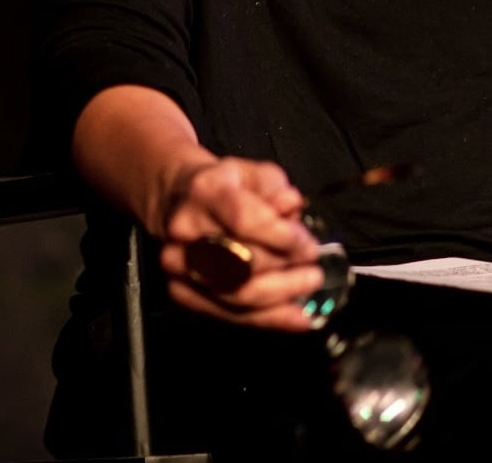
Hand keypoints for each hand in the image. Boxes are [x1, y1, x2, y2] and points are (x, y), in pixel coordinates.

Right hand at [151, 155, 324, 330]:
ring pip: (235, 295)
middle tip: (314, 270)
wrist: (177, 197)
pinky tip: (296, 317)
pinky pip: (228, 314)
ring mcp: (178, 262)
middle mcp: (185, 228)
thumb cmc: (224, 184)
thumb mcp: (254, 172)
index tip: (309, 247)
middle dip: (285, 271)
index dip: (282, 238)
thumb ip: (276, 189)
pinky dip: (267, 319)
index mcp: (205, 190)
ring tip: (307, 289)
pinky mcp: (180, 289)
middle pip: (241, 263)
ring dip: (280, 298)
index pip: (245, 220)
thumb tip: (291, 207)